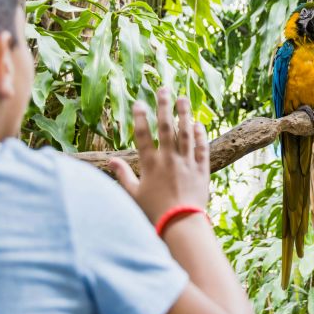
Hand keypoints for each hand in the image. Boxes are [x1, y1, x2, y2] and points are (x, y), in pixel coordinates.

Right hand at [110, 89, 209, 222]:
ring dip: (184, 114)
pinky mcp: (202, 170)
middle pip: (167, 128)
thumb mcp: (134, 195)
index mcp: (151, 165)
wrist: (181, 225)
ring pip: (186, 133)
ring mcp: (187, 163)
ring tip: (183, 98)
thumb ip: (123, 175)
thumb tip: (111, 160)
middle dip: (164, 106)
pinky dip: (200, 135)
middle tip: (163, 89)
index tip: (139, 103)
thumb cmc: (154, 213)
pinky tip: (198, 124)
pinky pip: (202, 148)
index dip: (140, 118)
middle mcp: (169, 160)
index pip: (143, 135)